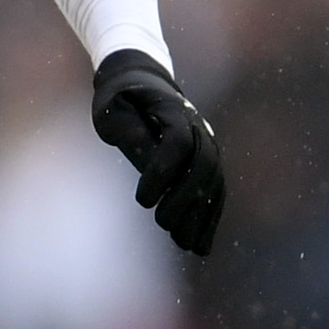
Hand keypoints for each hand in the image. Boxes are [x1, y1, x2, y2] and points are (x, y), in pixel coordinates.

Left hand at [90, 50, 224, 253]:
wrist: (141, 82)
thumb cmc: (120, 99)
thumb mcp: (113, 111)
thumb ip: (129, 134)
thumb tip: (147, 164)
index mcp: (174, 110)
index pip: (178, 142)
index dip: (162, 172)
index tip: (141, 201)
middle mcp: (199, 127)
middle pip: (203, 166)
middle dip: (185, 200)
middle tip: (161, 224)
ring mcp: (208, 144)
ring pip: (214, 183)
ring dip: (201, 216)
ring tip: (184, 245)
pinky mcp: (208, 162)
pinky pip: (215, 192)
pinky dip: (209, 219)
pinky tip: (199, 246)